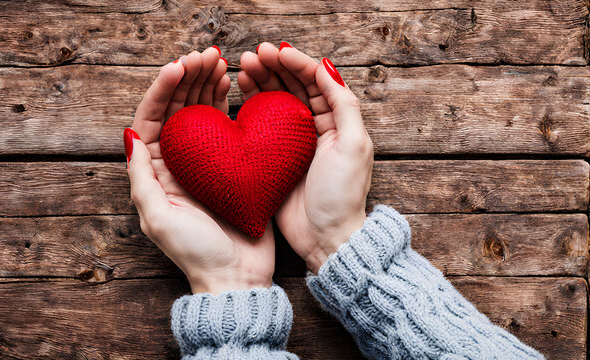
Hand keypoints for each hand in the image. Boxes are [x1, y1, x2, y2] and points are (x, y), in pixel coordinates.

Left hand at [126, 47, 274, 294]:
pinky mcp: (233, 166)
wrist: (237, 277)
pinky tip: (233, 85)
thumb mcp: (158, 219)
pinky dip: (228, 104)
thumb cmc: (197, 253)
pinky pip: (227, 127)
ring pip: (201, 113)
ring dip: (207, 85)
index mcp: (156, 172)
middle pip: (177, 110)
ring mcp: (207, 163)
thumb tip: (128, 136)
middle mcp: (179, 163)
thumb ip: (141, 178)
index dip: (162, 90)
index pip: (152, 120)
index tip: (179, 66)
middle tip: (205, 55)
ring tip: (220, 62)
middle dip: (188, 79)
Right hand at [239, 43, 372, 273]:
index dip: (296, 63)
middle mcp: (315, 127)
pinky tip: (239, 93)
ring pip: (275, 101)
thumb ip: (343, 103)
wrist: (325, 238)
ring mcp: (292, 142)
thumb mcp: (353, 145)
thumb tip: (327, 65)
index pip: (315, 81)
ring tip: (243, 68)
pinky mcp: (273, 158)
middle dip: (274, 67)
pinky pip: (260, 125)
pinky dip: (250, 106)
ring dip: (261, 81)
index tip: (275, 50)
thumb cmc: (342, 195)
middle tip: (252, 55)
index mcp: (337, 121)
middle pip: (294, 87)